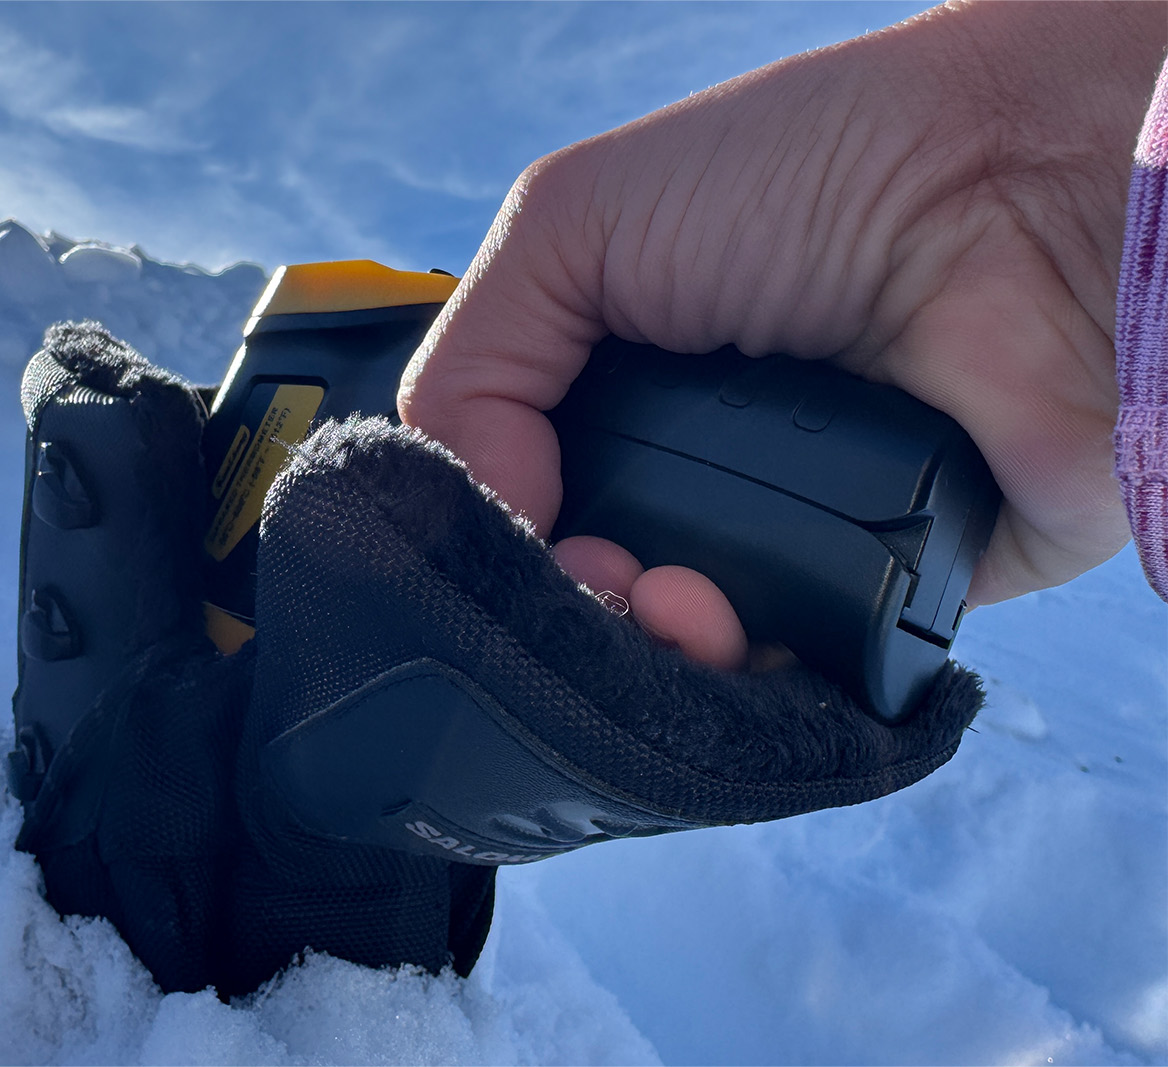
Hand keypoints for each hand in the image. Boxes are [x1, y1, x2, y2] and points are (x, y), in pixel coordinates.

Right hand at [399, 1, 1166, 665]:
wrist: (1022, 195)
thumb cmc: (808, 171)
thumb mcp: (570, 224)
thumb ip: (471, 372)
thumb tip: (474, 522)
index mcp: (608, 393)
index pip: (511, 506)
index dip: (498, 538)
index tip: (527, 535)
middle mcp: (684, 475)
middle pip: (582, 600)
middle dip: (573, 611)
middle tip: (611, 575)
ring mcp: (777, 545)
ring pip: (671, 666)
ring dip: (654, 657)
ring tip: (685, 601)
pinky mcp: (876, 606)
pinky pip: (787, 696)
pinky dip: (748, 692)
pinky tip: (741, 636)